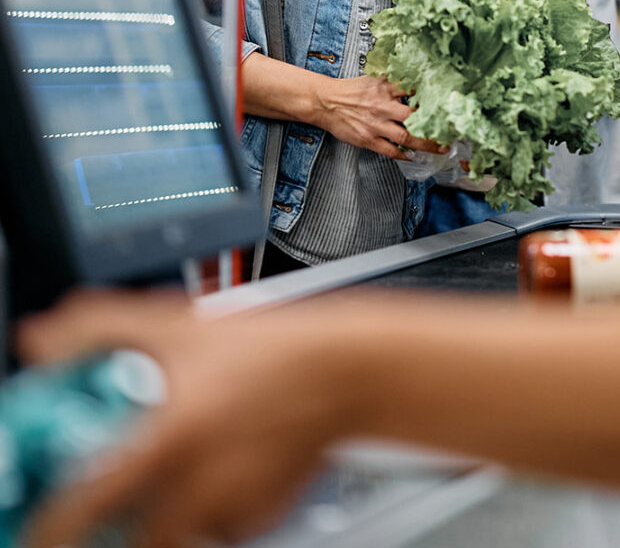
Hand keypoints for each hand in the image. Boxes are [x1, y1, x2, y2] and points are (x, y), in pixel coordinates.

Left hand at [18, 289, 365, 547]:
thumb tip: (41, 339)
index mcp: (173, 435)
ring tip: (182, 473)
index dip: (50, 529)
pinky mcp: (261, 517)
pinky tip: (221, 471)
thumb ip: (102, 327)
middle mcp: (200, 484)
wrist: (350, 368)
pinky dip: (209, 514)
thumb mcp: (182, 324)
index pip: (84, 508)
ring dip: (167, 520)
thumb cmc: (277, 346)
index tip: (40, 530)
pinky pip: (218, 533)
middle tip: (113, 511)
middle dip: (119, 531)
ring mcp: (232, 506)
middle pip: (133, 542)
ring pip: (176, 537)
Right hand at [312, 74, 447, 159]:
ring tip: (439, 148)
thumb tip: (416, 77)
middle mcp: (382, 106)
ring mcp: (375, 124)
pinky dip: (403, 154)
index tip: (449, 103)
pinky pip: (389, 151)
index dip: (433, 97)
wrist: (325, 102)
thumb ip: (394, 80)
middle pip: (414, 117)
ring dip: (425, 144)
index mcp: (385, 88)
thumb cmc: (351, 90)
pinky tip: (413, 155)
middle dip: (434, 125)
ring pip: (405, 136)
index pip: (415, 90)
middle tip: (450, 131)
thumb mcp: (374, 78)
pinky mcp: (367, 139)